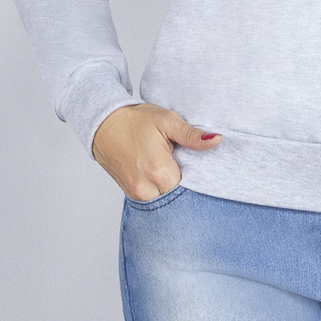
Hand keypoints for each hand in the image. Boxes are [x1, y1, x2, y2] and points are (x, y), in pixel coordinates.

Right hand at [92, 103, 222, 201]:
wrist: (103, 124)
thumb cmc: (135, 120)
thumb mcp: (167, 121)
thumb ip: (192, 135)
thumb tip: (217, 140)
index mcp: (158, 171)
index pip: (190, 188)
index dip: (197, 178)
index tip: (197, 165)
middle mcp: (146, 188)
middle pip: (178, 198)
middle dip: (185, 184)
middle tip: (183, 163)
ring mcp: (136, 194)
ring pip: (165, 201)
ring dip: (172, 187)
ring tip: (172, 166)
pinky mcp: (130, 194)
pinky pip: (153, 198)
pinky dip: (160, 189)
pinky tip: (161, 172)